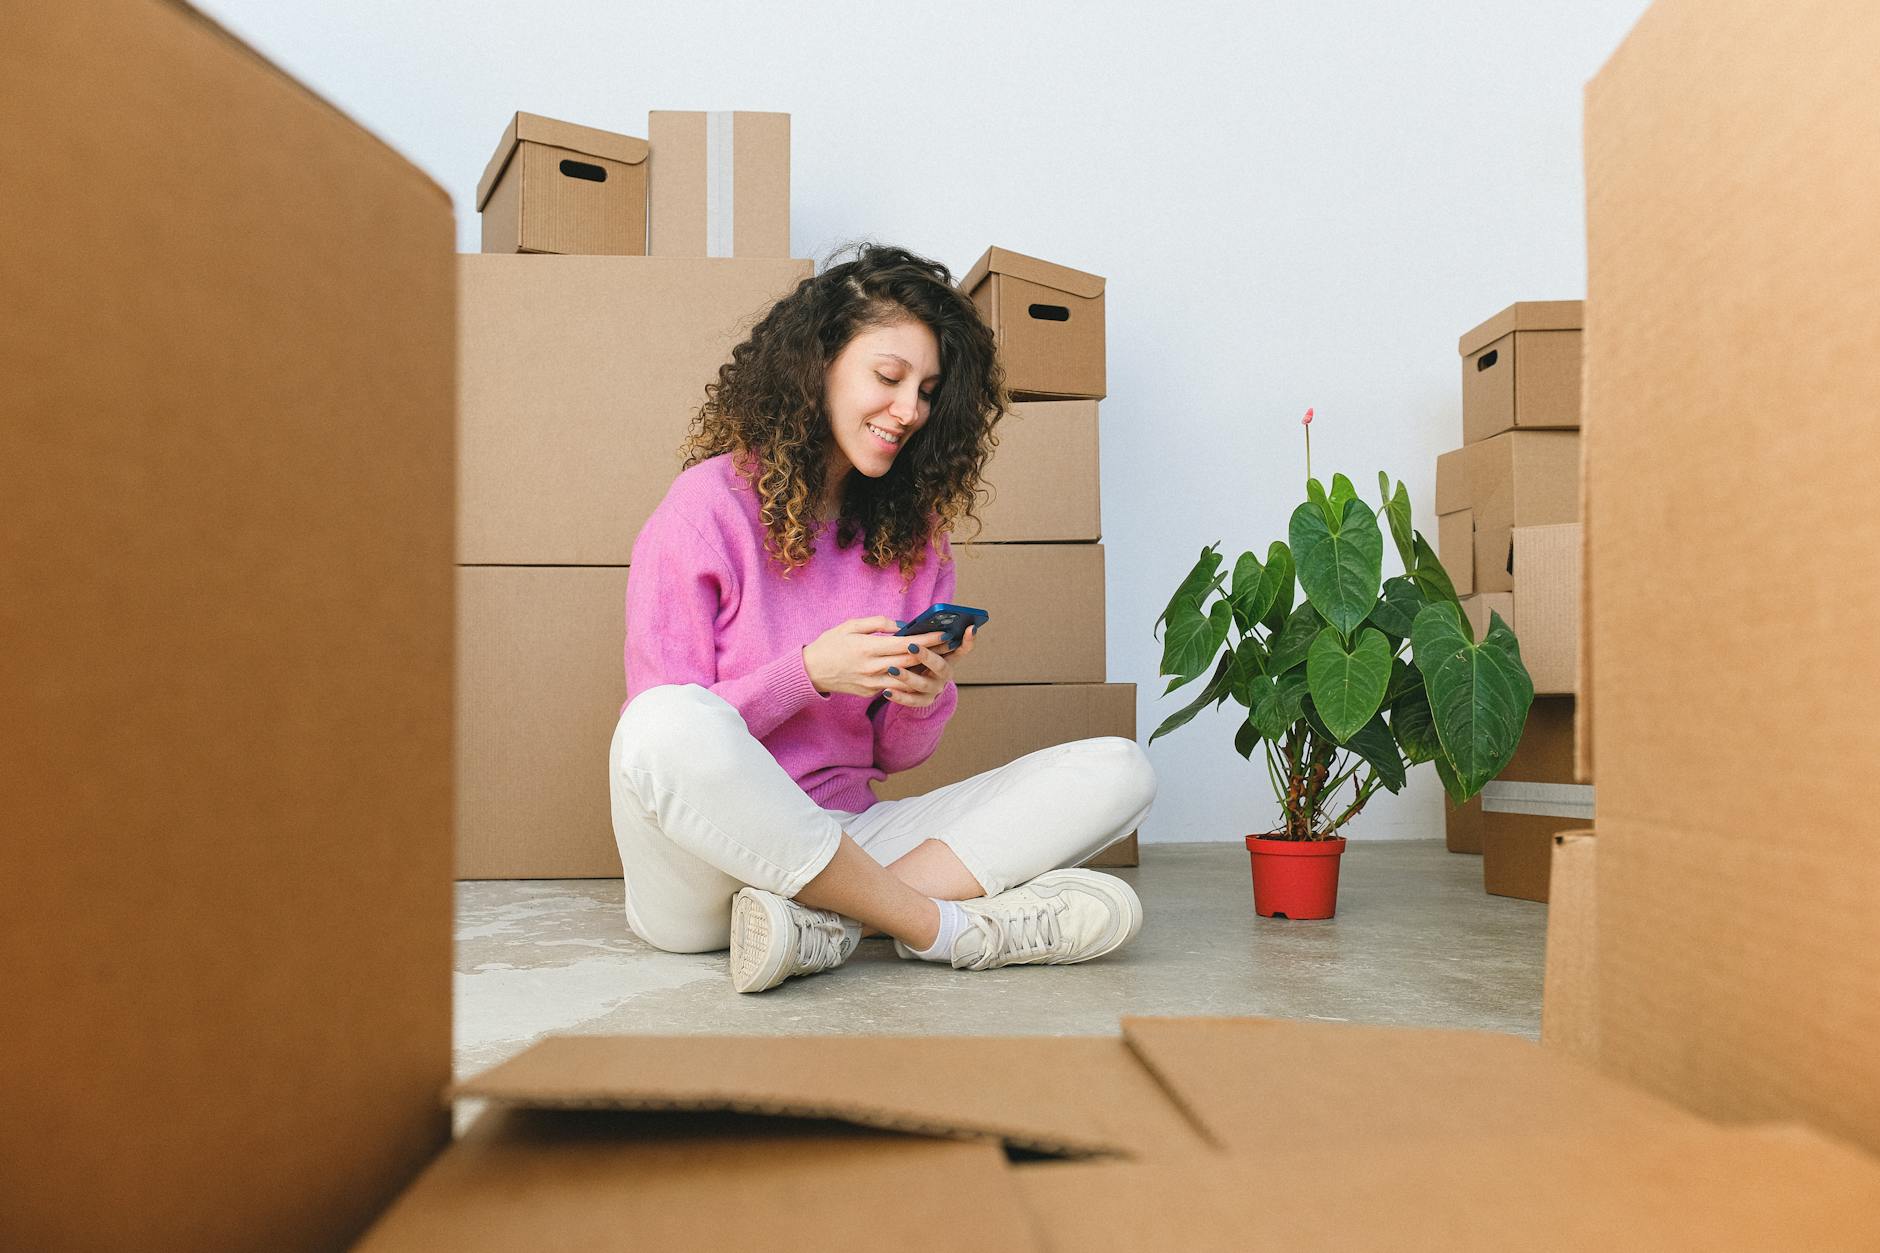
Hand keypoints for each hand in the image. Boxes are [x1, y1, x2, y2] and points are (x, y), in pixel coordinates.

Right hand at [801, 616, 950, 698]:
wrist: (809, 672)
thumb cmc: (829, 644)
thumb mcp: (850, 626)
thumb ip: (877, 623)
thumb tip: (901, 625)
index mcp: (868, 648)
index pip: (906, 644)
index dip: (927, 639)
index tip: (944, 633)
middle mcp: (872, 668)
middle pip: (911, 662)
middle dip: (933, 653)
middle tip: (950, 645)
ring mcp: (871, 683)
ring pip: (906, 678)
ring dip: (924, 669)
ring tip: (940, 658)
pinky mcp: (869, 693)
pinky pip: (894, 686)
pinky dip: (908, 679)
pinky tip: (920, 672)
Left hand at [886, 623, 976, 707]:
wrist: (913, 685)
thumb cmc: (916, 658)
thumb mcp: (923, 647)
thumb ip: (922, 637)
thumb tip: (909, 625)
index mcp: (948, 658)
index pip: (963, 648)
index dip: (968, 640)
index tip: (970, 627)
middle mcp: (945, 674)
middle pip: (940, 666)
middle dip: (926, 656)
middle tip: (911, 646)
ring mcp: (935, 689)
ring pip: (923, 684)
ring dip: (907, 676)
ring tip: (892, 669)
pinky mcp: (923, 702)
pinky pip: (911, 701)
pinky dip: (899, 696)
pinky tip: (886, 690)